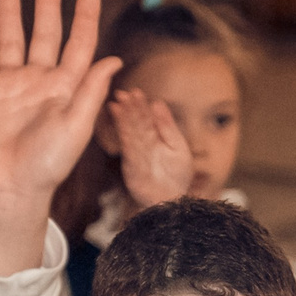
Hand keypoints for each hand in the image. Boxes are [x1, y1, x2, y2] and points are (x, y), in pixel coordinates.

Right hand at [0, 0, 124, 249]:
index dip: (85, 15)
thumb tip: (114, 58)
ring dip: (9, 10)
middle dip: (47, 3)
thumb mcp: (77, 127)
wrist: (10, 188)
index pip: (78, 43)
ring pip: (9, 38)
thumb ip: (91, 91)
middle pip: (44, 32)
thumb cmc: (49, 165)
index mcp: (65, 87)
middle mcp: (38, 81)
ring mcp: (8, 85)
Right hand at [110, 89, 193, 208]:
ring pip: (129, 133)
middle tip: (121, 93)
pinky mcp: (132, 165)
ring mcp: (137, 154)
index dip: (140, 106)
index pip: (146, 118)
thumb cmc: (176, 176)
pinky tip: (119, 121)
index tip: (134, 92)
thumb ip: (167, 125)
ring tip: (117, 103)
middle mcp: (144, 144)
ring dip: (123, 118)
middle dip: (128, 109)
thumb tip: (157, 102)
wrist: (172, 202)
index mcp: (155, 138)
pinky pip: (128, 146)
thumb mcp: (177, 147)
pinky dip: (123, 132)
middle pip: (135, 123)